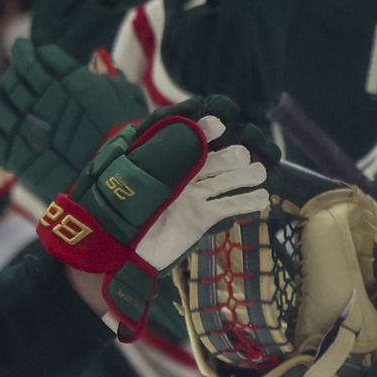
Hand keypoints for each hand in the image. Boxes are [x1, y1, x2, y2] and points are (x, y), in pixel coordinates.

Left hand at [0, 39, 151, 204]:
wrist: (111, 180)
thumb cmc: (124, 136)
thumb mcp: (125, 95)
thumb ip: (107, 76)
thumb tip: (98, 64)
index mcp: (67, 81)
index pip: (43, 55)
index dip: (37, 52)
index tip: (33, 52)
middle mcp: (40, 98)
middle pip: (18, 73)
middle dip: (18, 66)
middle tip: (18, 68)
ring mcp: (23, 125)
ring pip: (0, 97)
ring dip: (1, 90)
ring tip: (4, 89)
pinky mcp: (12, 151)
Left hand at [35, 87, 272, 338]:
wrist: (113, 253)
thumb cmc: (115, 210)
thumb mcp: (131, 175)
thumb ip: (160, 153)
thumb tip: (191, 128)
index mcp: (162, 158)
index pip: (189, 136)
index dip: (205, 127)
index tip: (220, 122)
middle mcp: (181, 175)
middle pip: (213, 159)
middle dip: (231, 155)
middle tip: (244, 154)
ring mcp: (192, 196)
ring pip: (224, 181)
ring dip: (244, 176)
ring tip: (261, 172)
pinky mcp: (200, 219)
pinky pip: (226, 208)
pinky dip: (245, 203)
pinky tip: (262, 198)